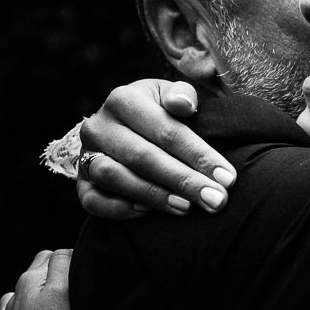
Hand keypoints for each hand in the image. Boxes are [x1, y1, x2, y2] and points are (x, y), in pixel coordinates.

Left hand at [0, 249, 77, 309]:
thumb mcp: (63, 296)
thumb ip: (62, 265)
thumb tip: (66, 250)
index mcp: (30, 278)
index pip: (59, 254)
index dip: (77, 262)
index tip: (90, 279)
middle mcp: (18, 291)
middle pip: (43, 266)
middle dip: (61, 271)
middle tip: (80, 290)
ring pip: (33, 286)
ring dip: (47, 287)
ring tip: (65, 304)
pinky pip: (20, 306)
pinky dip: (32, 304)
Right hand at [76, 79, 237, 218]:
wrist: (122, 129)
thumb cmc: (158, 112)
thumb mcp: (170, 96)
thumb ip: (182, 95)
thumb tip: (183, 104)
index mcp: (123, 99)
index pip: (166, 130)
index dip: (199, 155)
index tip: (228, 178)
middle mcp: (98, 126)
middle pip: (143, 157)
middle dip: (184, 181)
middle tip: (216, 201)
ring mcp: (86, 154)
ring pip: (115, 178)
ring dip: (154, 195)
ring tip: (187, 208)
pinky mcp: (81, 182)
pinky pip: (93, 201)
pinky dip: (121, 209)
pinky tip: (150, 214)